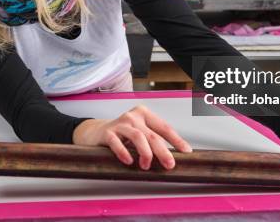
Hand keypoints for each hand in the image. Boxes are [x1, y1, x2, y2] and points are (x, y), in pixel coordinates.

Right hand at [72, 105, 191, 169]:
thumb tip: (171, 157)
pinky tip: (129, 161)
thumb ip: (152, 140)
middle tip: (169, 164)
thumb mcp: (139, 133)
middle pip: (152, 135)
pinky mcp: (107, 132)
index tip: (186, 151)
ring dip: (145, 153)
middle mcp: (133, 116)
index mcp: (145, 114)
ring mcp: (120, 123)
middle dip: (163, 151)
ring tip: (146, 165)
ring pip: (138, 136)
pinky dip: (124, 152)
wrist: (94, 132)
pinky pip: (117, 142)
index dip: (176, 140)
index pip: (164, 127)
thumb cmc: (121, 134)